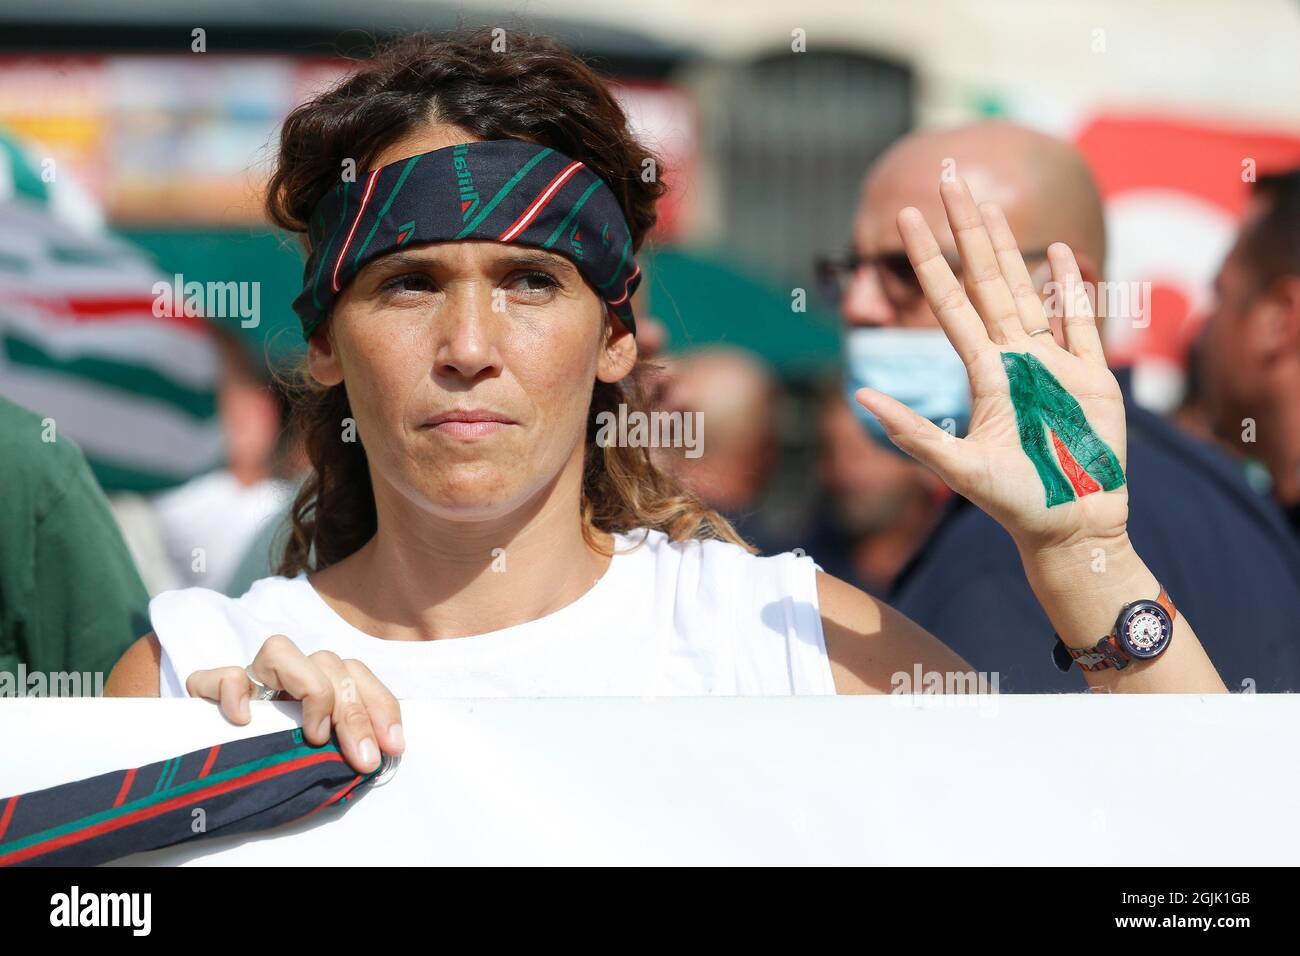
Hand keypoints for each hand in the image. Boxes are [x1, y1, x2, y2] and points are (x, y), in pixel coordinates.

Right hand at [185, 634, 403, 773]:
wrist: (213, 772)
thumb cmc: (278, 762)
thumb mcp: (322, 756)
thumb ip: (344, 748)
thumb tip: (375, 758)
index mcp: (319, 683)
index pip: (357, 674)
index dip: (381, 707)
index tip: (392, 747)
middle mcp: (288, 674)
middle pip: (330, 664)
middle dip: (354, 712)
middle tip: (361, 758)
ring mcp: (250, 678)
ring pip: (280, 649)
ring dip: (308, 689)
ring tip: (313, 736)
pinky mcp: (208, 690)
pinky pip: (223, 675)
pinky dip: (234, 692)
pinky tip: (245, 721)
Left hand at [856, 178, 1127, 554]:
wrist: (1071, 528)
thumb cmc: (1014, 503)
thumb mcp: (957, 469)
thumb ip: (914, 433)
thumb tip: (861, 398)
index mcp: (983, 373)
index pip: (949, 302)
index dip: (929, 260)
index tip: (906, 217)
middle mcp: (1014, 359)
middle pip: (987, 280)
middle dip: (968, 230)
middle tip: (950, 176)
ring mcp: (1054, 364)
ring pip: (1027, 291)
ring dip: (1010, 247)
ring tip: (990, 204)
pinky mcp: (1094, 377)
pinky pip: (1081, 323)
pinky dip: (1070, 289)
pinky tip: (1055, 254)